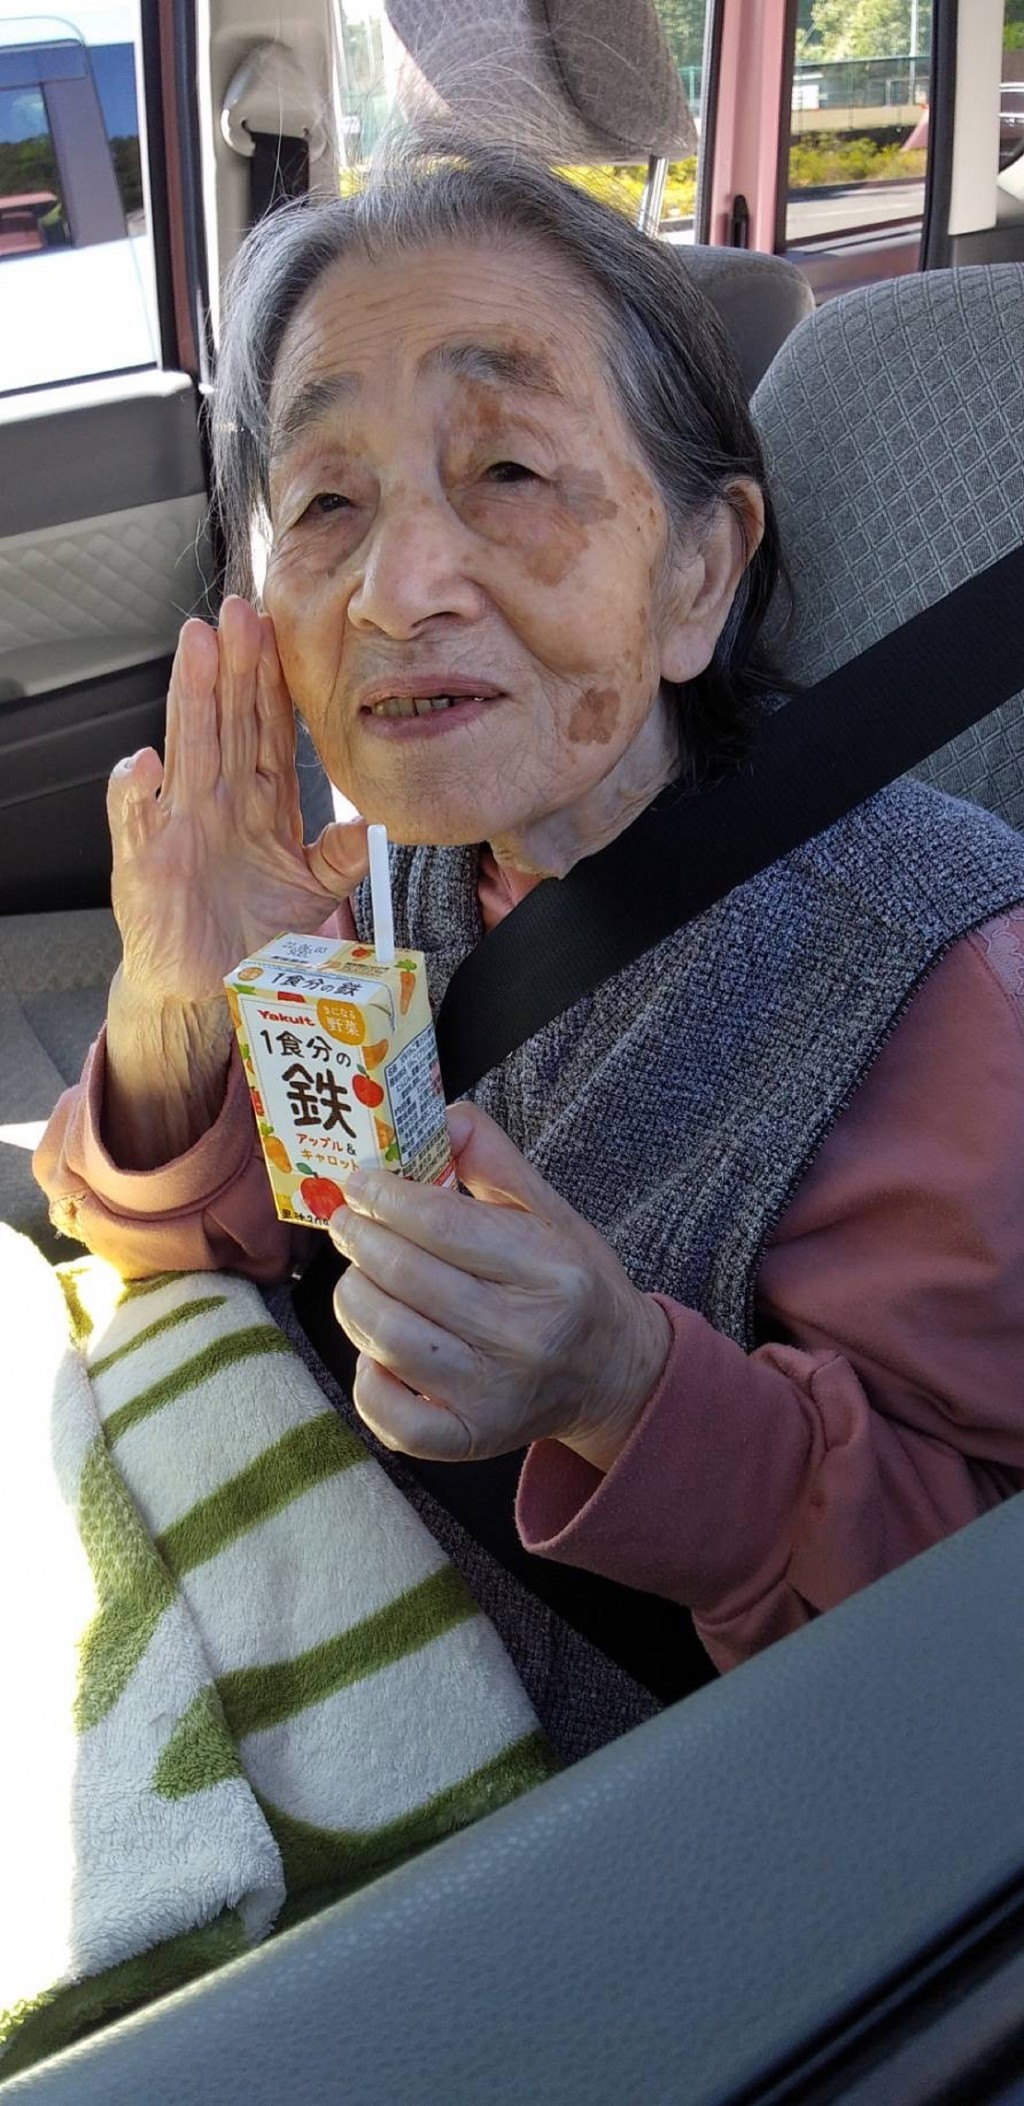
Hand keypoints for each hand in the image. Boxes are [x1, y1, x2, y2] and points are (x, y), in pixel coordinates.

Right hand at [108, 597, 368, 1004]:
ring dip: (190, 697)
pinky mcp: (145, 861)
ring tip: (195, 646)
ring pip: (187, 748)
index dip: (270, 681)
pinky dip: (134, 793)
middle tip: (238, 611)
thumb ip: (342, 854)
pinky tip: (143, 763)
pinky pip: (136, 820)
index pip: (267, 728)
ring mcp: (180, 825)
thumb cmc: (257, 935)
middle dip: (233, 666)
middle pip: (227, 721)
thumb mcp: (314, 892)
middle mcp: (219, 801)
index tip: (277, 630)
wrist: (213, 988)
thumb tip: (373, 821)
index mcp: (260, 801)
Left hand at [330, 1102, 671, 1469]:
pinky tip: (375, 1348)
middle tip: (346, 1222)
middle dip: (360, 1240)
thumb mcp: (549, 1212)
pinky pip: (391, 1414)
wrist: (612, 1374)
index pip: (444, 1225)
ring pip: (388, 1340)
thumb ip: (494, 1158)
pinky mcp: (469, 1438)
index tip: (358, 1183)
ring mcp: (494, 1395)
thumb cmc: (571, 1284)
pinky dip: (366, 1378)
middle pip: (408, 1278)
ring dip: (355, 1298)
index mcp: (550, 1272)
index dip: (386, 1198)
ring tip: (358, 1277)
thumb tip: (441, 1117)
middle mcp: (526, 1337)